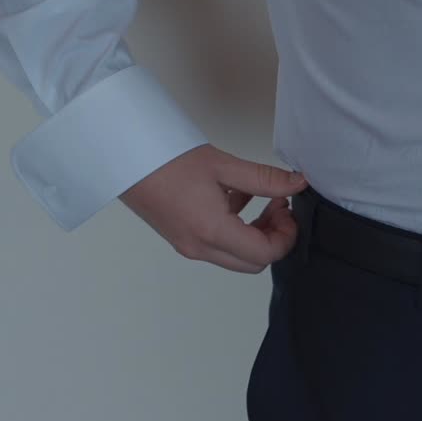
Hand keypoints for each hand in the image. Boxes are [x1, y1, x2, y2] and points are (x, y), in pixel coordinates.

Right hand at [119, 143, 308, 272]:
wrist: (123, 157)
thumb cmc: (168, 159)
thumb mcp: (224, 166)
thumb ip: (266, 179)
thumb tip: (298, 183)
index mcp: (212, 232)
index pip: (265, 254)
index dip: (286, 235)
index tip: (288, 207)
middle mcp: (200, 248)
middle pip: (253, 263)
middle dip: (274, 238)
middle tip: (278, 205)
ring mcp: (188, 246)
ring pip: (236, 256)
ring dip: (256, 234)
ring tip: (262, 199)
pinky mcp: (181, 238)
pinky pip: (218, 245)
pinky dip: (236, 229)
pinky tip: (237, 196)